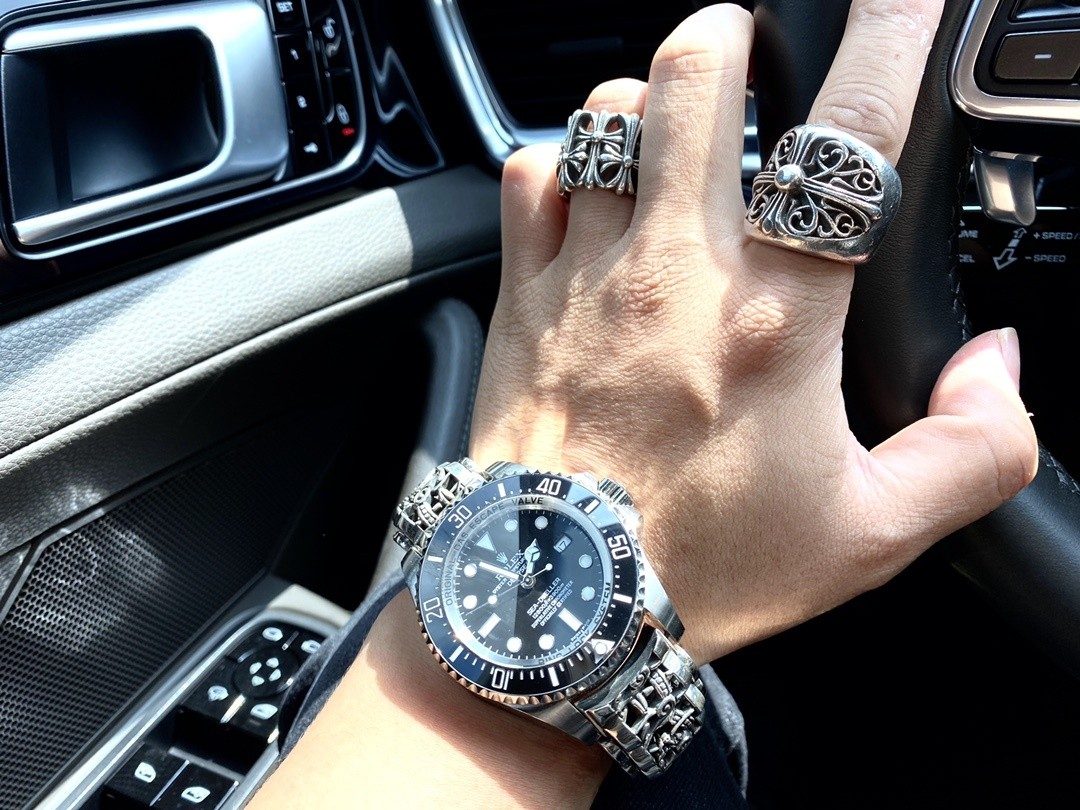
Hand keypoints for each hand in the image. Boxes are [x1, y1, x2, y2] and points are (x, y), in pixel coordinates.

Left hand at [470, 0, 1037, 663]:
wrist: (558, 602)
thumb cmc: (703, 569)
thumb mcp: (873, 534)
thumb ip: (973, 448)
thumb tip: (999, 364)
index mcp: (777, 317)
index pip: (850, 137)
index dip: (891, 36)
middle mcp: (674, 272)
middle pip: (698, 72)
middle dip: (733, 38)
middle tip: (754, 65)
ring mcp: (585, 274)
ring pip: (608, 111)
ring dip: (649, 102)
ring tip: (672, 138)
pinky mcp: (520, 295)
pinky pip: (527, 174)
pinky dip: (559, 163)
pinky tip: (586, 196)